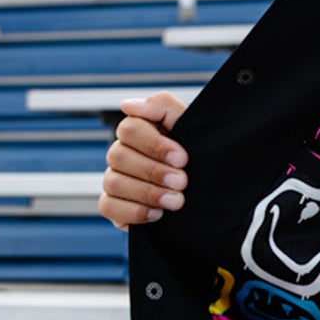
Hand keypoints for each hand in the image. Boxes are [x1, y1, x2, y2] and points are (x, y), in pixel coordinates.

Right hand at [100, 93, 189, 229]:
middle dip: (154, 171)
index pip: (129, 129)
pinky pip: (108, 207)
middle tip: (182, 182)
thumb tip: (127, 105)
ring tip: (177, 201)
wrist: (210, 190)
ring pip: (113, 182)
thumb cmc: (198, 154)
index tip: (182, 158)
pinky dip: (133, 212)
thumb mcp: (189, 125)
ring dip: (147, 193)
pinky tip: (157, 214)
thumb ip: (162, 106)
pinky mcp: (113, 205)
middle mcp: (121, 153)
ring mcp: (114, 179)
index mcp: (138, 131)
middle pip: (118, 156)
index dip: (155, 145)